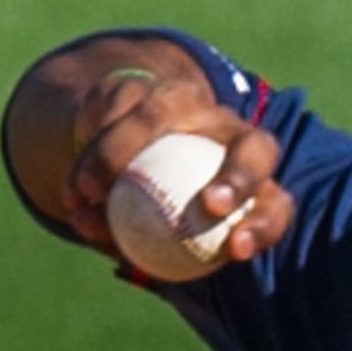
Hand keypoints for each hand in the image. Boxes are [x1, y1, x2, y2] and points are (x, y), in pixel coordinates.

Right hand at [0, 35, 294, 263]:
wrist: (122, 145)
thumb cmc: (150, 212)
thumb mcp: (159, 240)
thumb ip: (154, 252)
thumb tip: (135, 263)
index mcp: (250, 175)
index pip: (277, 203)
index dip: (264, 223)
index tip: (236, 250)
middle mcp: (230, 130)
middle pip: (255, 147)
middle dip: (240, 177)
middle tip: (208, 207)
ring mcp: (187, 101)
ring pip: (159, 119)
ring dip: (122, 158)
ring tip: (92, 200)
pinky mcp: (139, 87)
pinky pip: (114, 115)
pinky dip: (91, 154)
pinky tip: (75, 191)